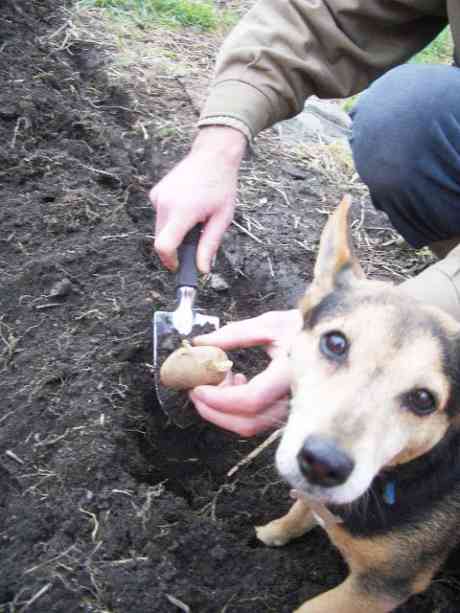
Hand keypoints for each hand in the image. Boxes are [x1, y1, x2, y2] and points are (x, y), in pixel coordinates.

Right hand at [150, 126, 246, 272]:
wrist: (213, 155)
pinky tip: (187, 207)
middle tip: (194, 241)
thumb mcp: (222, 219)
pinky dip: (171, 219)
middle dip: (175, 247)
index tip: (178, 266)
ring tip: (194, 219)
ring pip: (160, 228)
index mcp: (183, 211)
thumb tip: (202, 269)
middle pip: (161, 239)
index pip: (164, 246)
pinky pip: (160, 215)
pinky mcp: (156, 193)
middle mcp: (165, 203)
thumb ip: (209, 245)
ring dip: (174, 232)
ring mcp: (158, 197)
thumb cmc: (221, 185)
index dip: (170, 261)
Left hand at [189, 310, 302, 435]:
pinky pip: (259, 420)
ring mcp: (294, 409)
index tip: (197, 387)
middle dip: (214, 411)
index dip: (219, 398)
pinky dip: (239, 408)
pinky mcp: (289, 412)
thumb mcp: (270, 323)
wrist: (338, 339)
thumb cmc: (305, 327)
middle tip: (196, 391)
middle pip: (248, 423)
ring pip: (252, 426)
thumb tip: (200, 344)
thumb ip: (233, 334)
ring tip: (221, 378)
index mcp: (293, 373)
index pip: (251, 400)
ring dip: (225, 409)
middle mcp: (297, 399)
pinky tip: (238, 382)